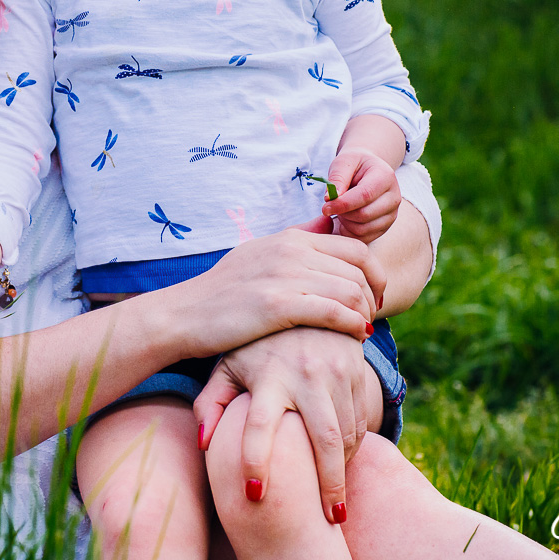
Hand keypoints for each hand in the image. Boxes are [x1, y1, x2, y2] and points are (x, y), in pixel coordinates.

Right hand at [164, 225, 382, 359]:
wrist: (184, 314)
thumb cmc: (223, 292)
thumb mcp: (258, 253)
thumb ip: (295, 240)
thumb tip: (326, 223)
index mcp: (289, 238)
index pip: (354, 247)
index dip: (374, 272)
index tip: (374, 295)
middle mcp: (290, 251)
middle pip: (358, 269)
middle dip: (373, 295)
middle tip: (372, 316)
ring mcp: (284, 276)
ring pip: (351, 291)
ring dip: (365, 313)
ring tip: (363, 329)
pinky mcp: (278, 305)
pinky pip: (335, 312)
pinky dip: (353, 325)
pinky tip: (355, 336)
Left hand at [193, 326, 377, 523]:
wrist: (301, 298)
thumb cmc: (254, 343)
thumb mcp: (227, 364)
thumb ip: (210, 402)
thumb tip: (203, 445)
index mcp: (267, 374)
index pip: (259, 426)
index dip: (255, 461)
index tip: (253, 495)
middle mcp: (305, 373)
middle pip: (322, 440)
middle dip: (328, 486)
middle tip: (329, 521)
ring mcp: (335, 371)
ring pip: (348, 435)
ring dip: (343, 470)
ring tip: (334, 500)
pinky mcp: (356, 371)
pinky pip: (360, 420)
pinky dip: (353, 447)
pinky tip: (340, 462)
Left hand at [322, 149, 400, 240]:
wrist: (368, 171)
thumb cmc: (354, 165)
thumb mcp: (344, 162)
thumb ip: (337, 177)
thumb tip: (330, 198)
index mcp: (385, 177)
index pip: (364, 195)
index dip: (342, 204)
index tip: (324, 207)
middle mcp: (393, 197)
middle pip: (364, 215)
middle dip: (342, 213)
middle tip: (332, 206)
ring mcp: (391, 214)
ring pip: (364, 230)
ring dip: (345, 223)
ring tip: (340, 210)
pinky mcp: (385, 227)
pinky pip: (364, 238)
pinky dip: (350, 232)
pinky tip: (345, 220)